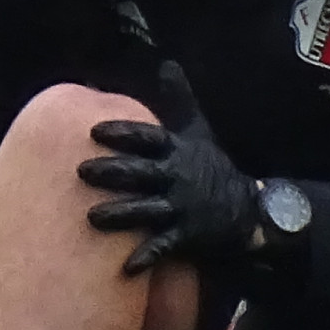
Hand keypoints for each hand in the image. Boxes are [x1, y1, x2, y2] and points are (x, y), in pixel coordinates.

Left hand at [76, 61, 258, 273]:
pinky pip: (165, 246)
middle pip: (140, 173)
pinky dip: (146, 256)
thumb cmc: (214, 167)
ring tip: (91, 217)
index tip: (93, 131)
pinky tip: (125, 267)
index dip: (121, 133)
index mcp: (177, 150)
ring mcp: (183, 208)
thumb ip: (179, 98)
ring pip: (146, 210)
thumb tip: (167, 62)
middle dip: (111, 172)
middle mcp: (178, 177)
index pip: (147, 138)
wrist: (250, 209)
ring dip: (119, 215)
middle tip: (80, 171)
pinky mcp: (189, 235)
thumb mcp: (199, 129)